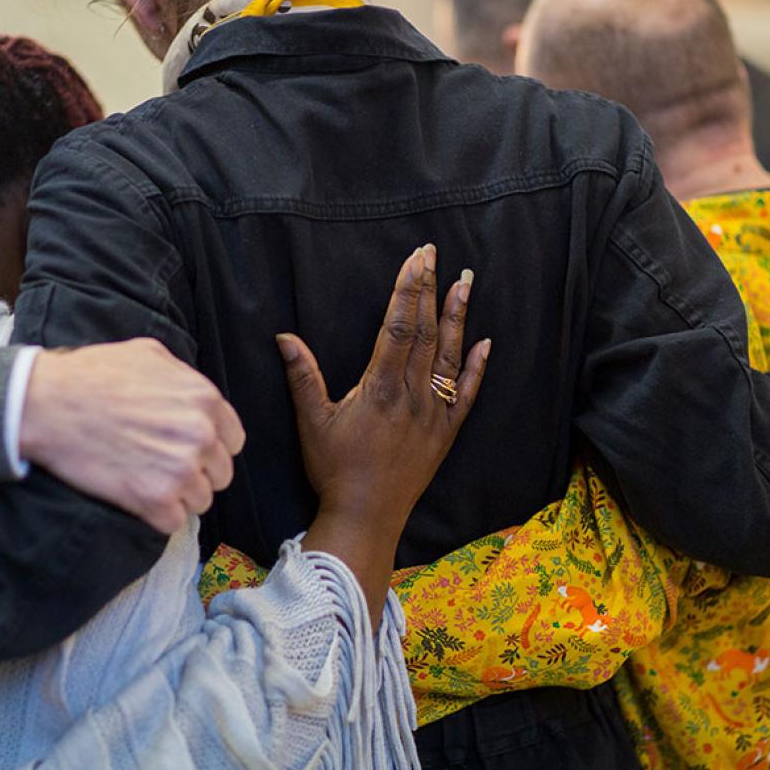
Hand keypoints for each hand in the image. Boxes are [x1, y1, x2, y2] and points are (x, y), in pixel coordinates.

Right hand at [19, 338, 244, 532]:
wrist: (48, 403)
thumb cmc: (92, 375)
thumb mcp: (148, 353)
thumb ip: (183, 375)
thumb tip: (193, 391)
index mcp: (205, 400)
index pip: (233, 441)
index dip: (211, 448)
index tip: (190, 451)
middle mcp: (201, 435)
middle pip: (220, 473)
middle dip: (196, 473)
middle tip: (162, 468)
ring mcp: (180, 469)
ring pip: (200, 500)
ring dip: (177, 496)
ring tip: (145, 481)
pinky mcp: (155, 499)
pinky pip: (174, 521)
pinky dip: (156, 516)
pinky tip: (135, 496)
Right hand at [282, 245, 489, 622]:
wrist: (366, 516)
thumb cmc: (334, 470)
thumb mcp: (312, 421)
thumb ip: (302, 376)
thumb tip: (284, 336)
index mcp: (380, 386)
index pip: (399, 325)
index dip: (408, 288)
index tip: (415, 258)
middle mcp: (413, 394)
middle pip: (426, 331)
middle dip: (431, 288)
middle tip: (436, 253)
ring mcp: (434, 413)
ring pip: (451, 355)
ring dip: (459, 316)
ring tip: (467, 281)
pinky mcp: (445, 432)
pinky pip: (468, 394)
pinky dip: (477, 367)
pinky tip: (486, 342)